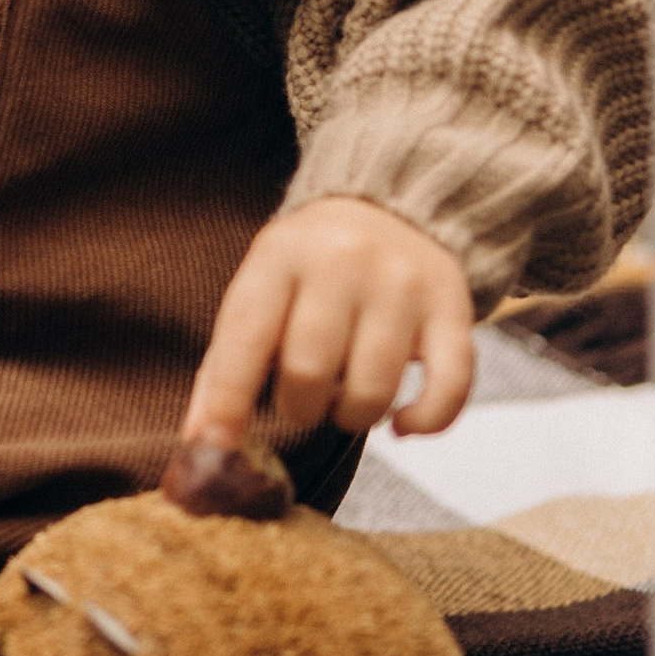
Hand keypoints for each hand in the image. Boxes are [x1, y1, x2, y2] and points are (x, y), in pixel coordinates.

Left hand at [178, 195, 474, 460]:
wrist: (392, 206)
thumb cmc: (311, 269)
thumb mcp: (261, 290)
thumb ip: (227, 364)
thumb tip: (201, 443)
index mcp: (281, 255)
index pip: (246, 338)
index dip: (227, 401)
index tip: (215, 449)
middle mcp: (343, 261)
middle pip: (310, 370)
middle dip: (299, 408)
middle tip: (303, 402)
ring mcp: (403, 283)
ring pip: (374, 390)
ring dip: (353, 417)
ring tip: (345, 399)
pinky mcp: (453, 307)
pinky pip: (448, 388)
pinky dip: (425, 422)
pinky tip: (403, 424)